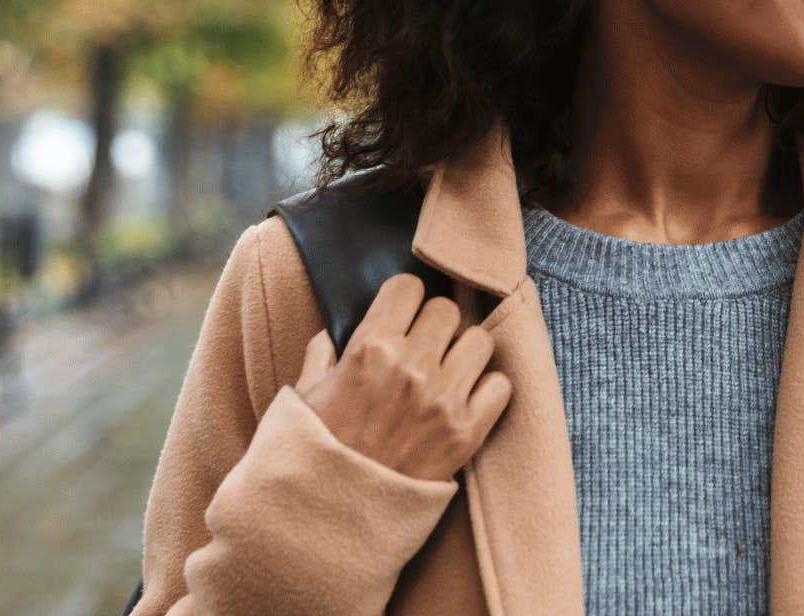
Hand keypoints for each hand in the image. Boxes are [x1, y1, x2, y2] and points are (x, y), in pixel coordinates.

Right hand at [292, 273, 511, 482]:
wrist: (332, 518)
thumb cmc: (314, 455)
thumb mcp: (303, 397)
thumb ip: (322, 355)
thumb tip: (335, 333)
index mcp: (369, 349)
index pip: (409, 287)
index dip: (404, 300)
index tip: (401, 314)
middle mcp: (411, 367)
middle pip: (447, 310)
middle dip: (434, 325)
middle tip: (422, 348)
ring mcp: (442, 400)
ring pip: (480, 341)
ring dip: (464, 354)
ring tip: (446, 373)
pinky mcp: (467, 432)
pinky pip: (501, 386)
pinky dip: (487, 390)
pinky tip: (465, 401)